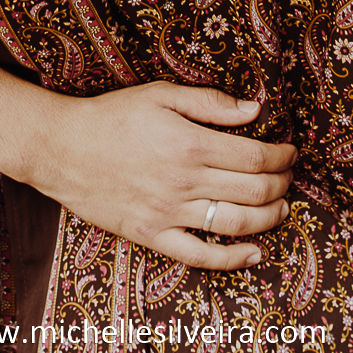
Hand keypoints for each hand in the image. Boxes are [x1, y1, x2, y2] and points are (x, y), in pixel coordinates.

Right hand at [31, 81, 295, 269]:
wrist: (62, 147)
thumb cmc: (111, 114)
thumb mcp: (160, 93)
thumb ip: (209, 102)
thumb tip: (254, 109)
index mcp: (189, 143)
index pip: (254, 156)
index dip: (281, 156)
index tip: (290, 151)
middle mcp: (183, 181)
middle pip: (252, 191)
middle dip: (281, 184)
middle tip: (289, 176)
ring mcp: (168, 213)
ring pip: (235, 224)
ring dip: (268, 218)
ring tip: (280, 208)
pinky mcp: (151, 235)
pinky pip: (200, 256)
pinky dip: (233, 259)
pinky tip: (254, 252)